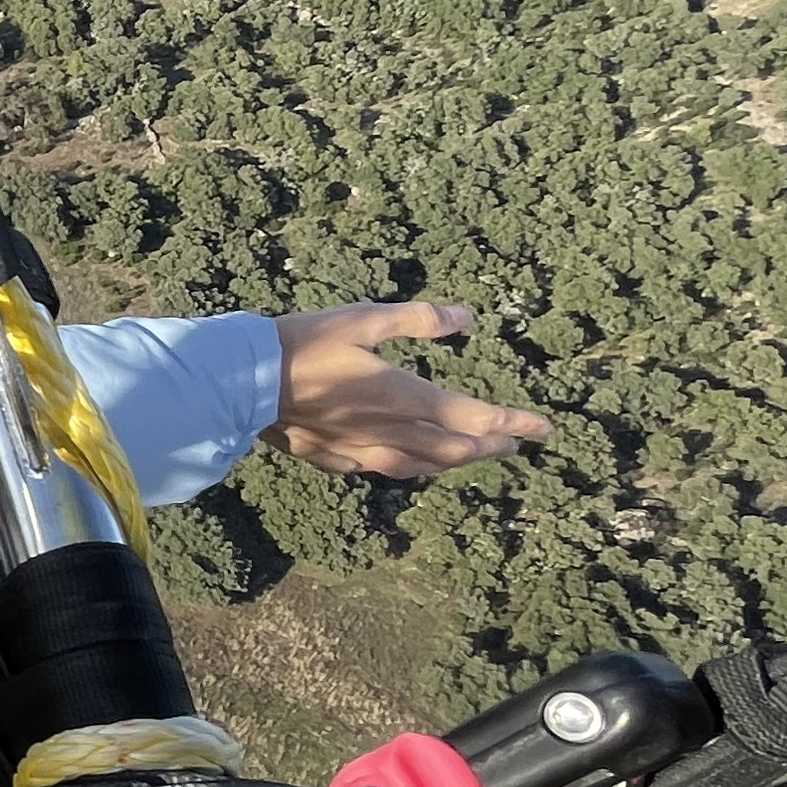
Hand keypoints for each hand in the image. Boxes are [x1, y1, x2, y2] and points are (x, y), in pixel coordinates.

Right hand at [264, 301, 547, 480]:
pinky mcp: (335, 458)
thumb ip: (418, 320)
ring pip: (422, 466)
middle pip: (454, 449)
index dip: (512, 423)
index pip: (473, 417)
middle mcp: (390, 432)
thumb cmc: (304, 343)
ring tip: (470, 456)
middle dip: (490, 447)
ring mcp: (362, 450)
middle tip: (514, 444)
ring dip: (454, 462)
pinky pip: (382, 469)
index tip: (543, 428)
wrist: (244, 383)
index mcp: (404, 397)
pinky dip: (407, 467)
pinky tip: (405, 463)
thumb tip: (467, 317)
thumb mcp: (363, 319)